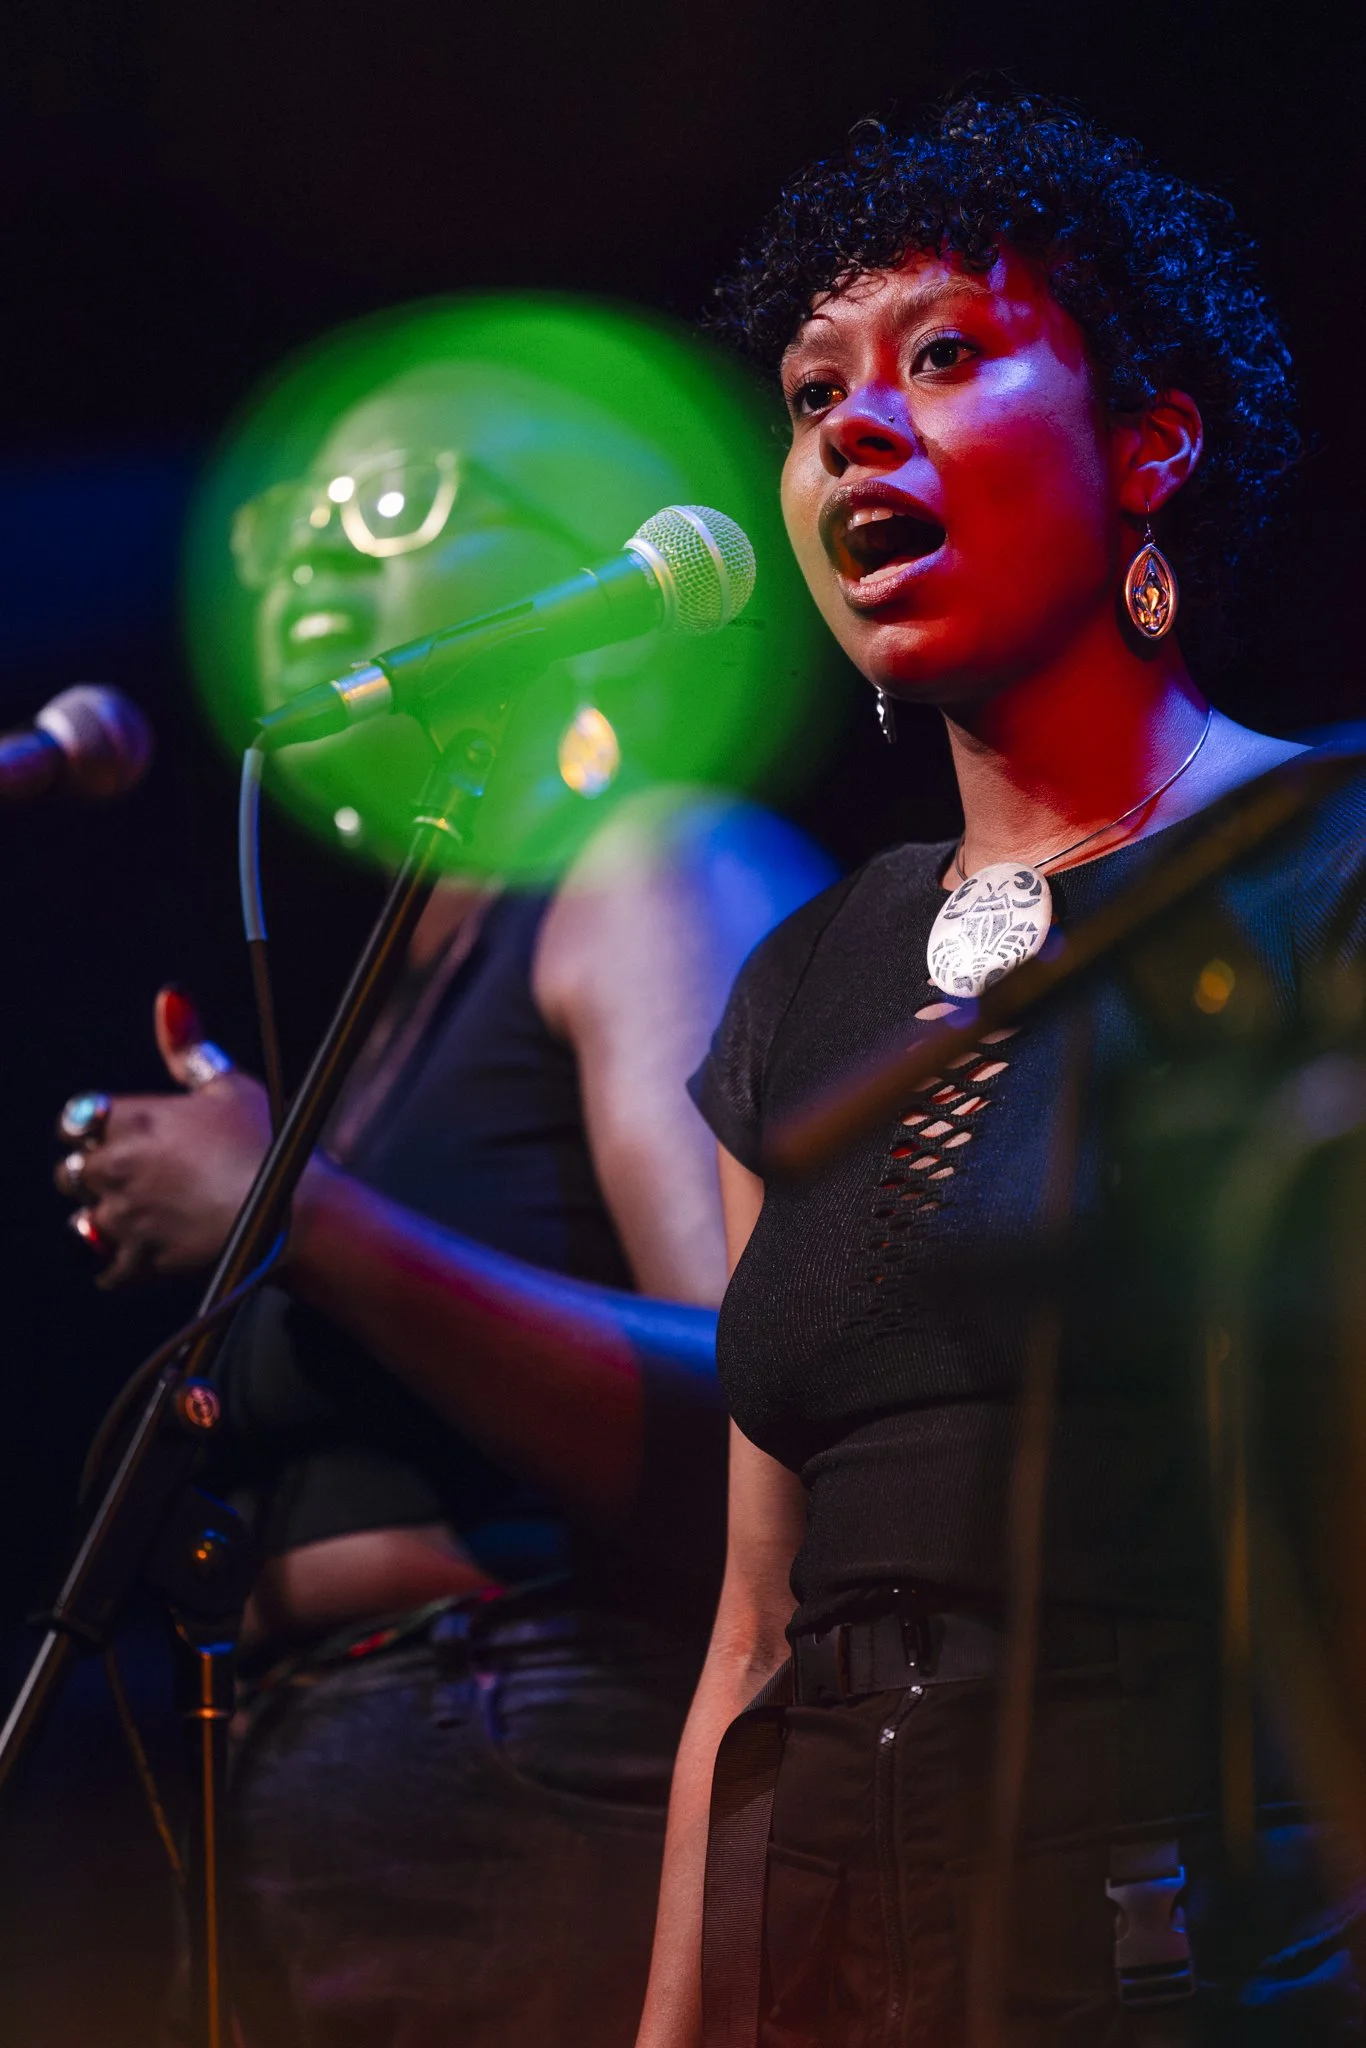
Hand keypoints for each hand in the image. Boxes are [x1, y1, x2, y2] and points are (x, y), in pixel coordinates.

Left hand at [60, 988, 272, 1287]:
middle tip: (144, 1179)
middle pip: (71, 1174)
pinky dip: (122, 1264)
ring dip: (107, 1220)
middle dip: (99, 1176)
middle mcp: (115, 1166)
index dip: (96, 1131)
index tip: (126, 1138)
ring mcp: (123, 1217)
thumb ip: (188, 1045)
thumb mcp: (229, 1085)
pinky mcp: (136, 1261)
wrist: (293, 1214)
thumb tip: (170, 996)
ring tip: (150, 1217)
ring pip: (83, 1222)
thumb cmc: (268, 1141)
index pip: (75, 1121)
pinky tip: (152, 1252)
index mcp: (130, 1118)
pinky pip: (104, 1268)